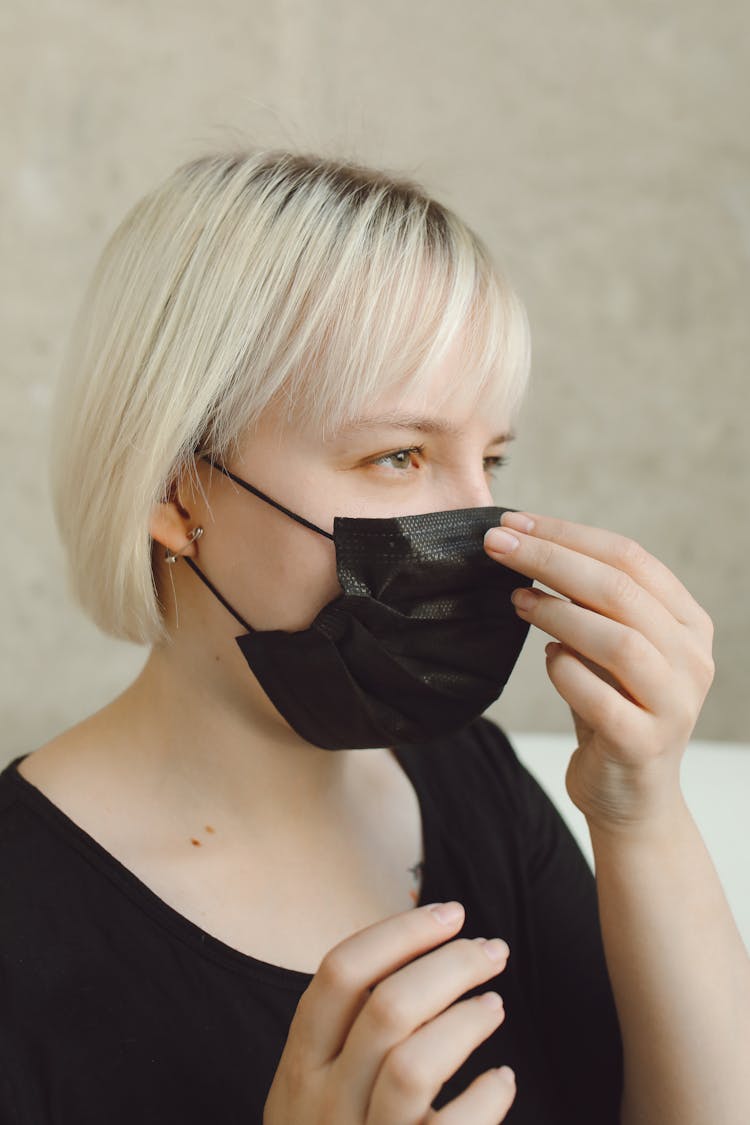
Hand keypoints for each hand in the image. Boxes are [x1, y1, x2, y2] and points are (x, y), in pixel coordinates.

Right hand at [263, 901, 514, 1123]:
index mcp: (297, 1067)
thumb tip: (416, 947)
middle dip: (450, 964)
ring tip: (494, 1004)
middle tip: (493, 949)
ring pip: (415, 1062)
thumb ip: (348, 1032)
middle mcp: (320, 1105)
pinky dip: (487, 1097)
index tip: (450, 912)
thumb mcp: (316, 1091)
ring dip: (466, 1021)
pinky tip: (502, 1080)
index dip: (400, 932)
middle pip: (388, 1006)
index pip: (339, 971)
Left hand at [484, 512, 715, 831]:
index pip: (630, 557)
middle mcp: (692, 658)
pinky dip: (565, 670)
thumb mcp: (608, 647)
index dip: (568, 533)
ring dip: (557, 611)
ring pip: (619, 640)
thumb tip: (524, 544)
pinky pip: (600, 698)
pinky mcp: (644, 745)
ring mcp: (675, 704)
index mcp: (687, 622)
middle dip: (551, 558)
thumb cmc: (612, 707)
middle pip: (621, 590)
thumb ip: (589, 602)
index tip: (513, 521)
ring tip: (515, 599)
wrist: (630, 795)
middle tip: (497, 544)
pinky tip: (546, 658)